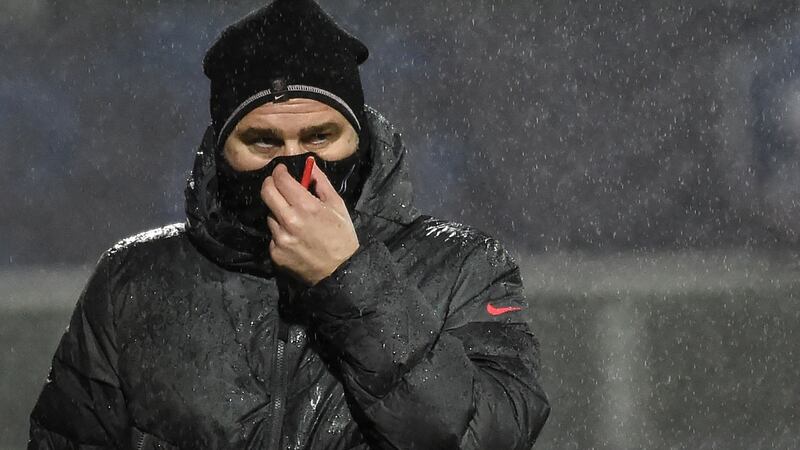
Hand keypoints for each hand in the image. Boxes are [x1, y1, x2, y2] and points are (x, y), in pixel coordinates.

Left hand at [261, 162, 359, 285]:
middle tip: (276, 184)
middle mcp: (289, 220)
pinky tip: (294, 237)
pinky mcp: (275, 253)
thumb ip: (321, 183)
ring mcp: (280, 238)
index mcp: (306, 206)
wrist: (340, 271)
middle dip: (270, 184)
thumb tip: (310, 165)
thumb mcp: (337, 206)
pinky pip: (273, 235)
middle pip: (267, 193)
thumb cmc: (342, 236)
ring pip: (270, 215)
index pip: (280, 180)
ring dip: (278, 211)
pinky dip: (280, 232)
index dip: (279, 172)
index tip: (281, 170)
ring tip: (293, 218)